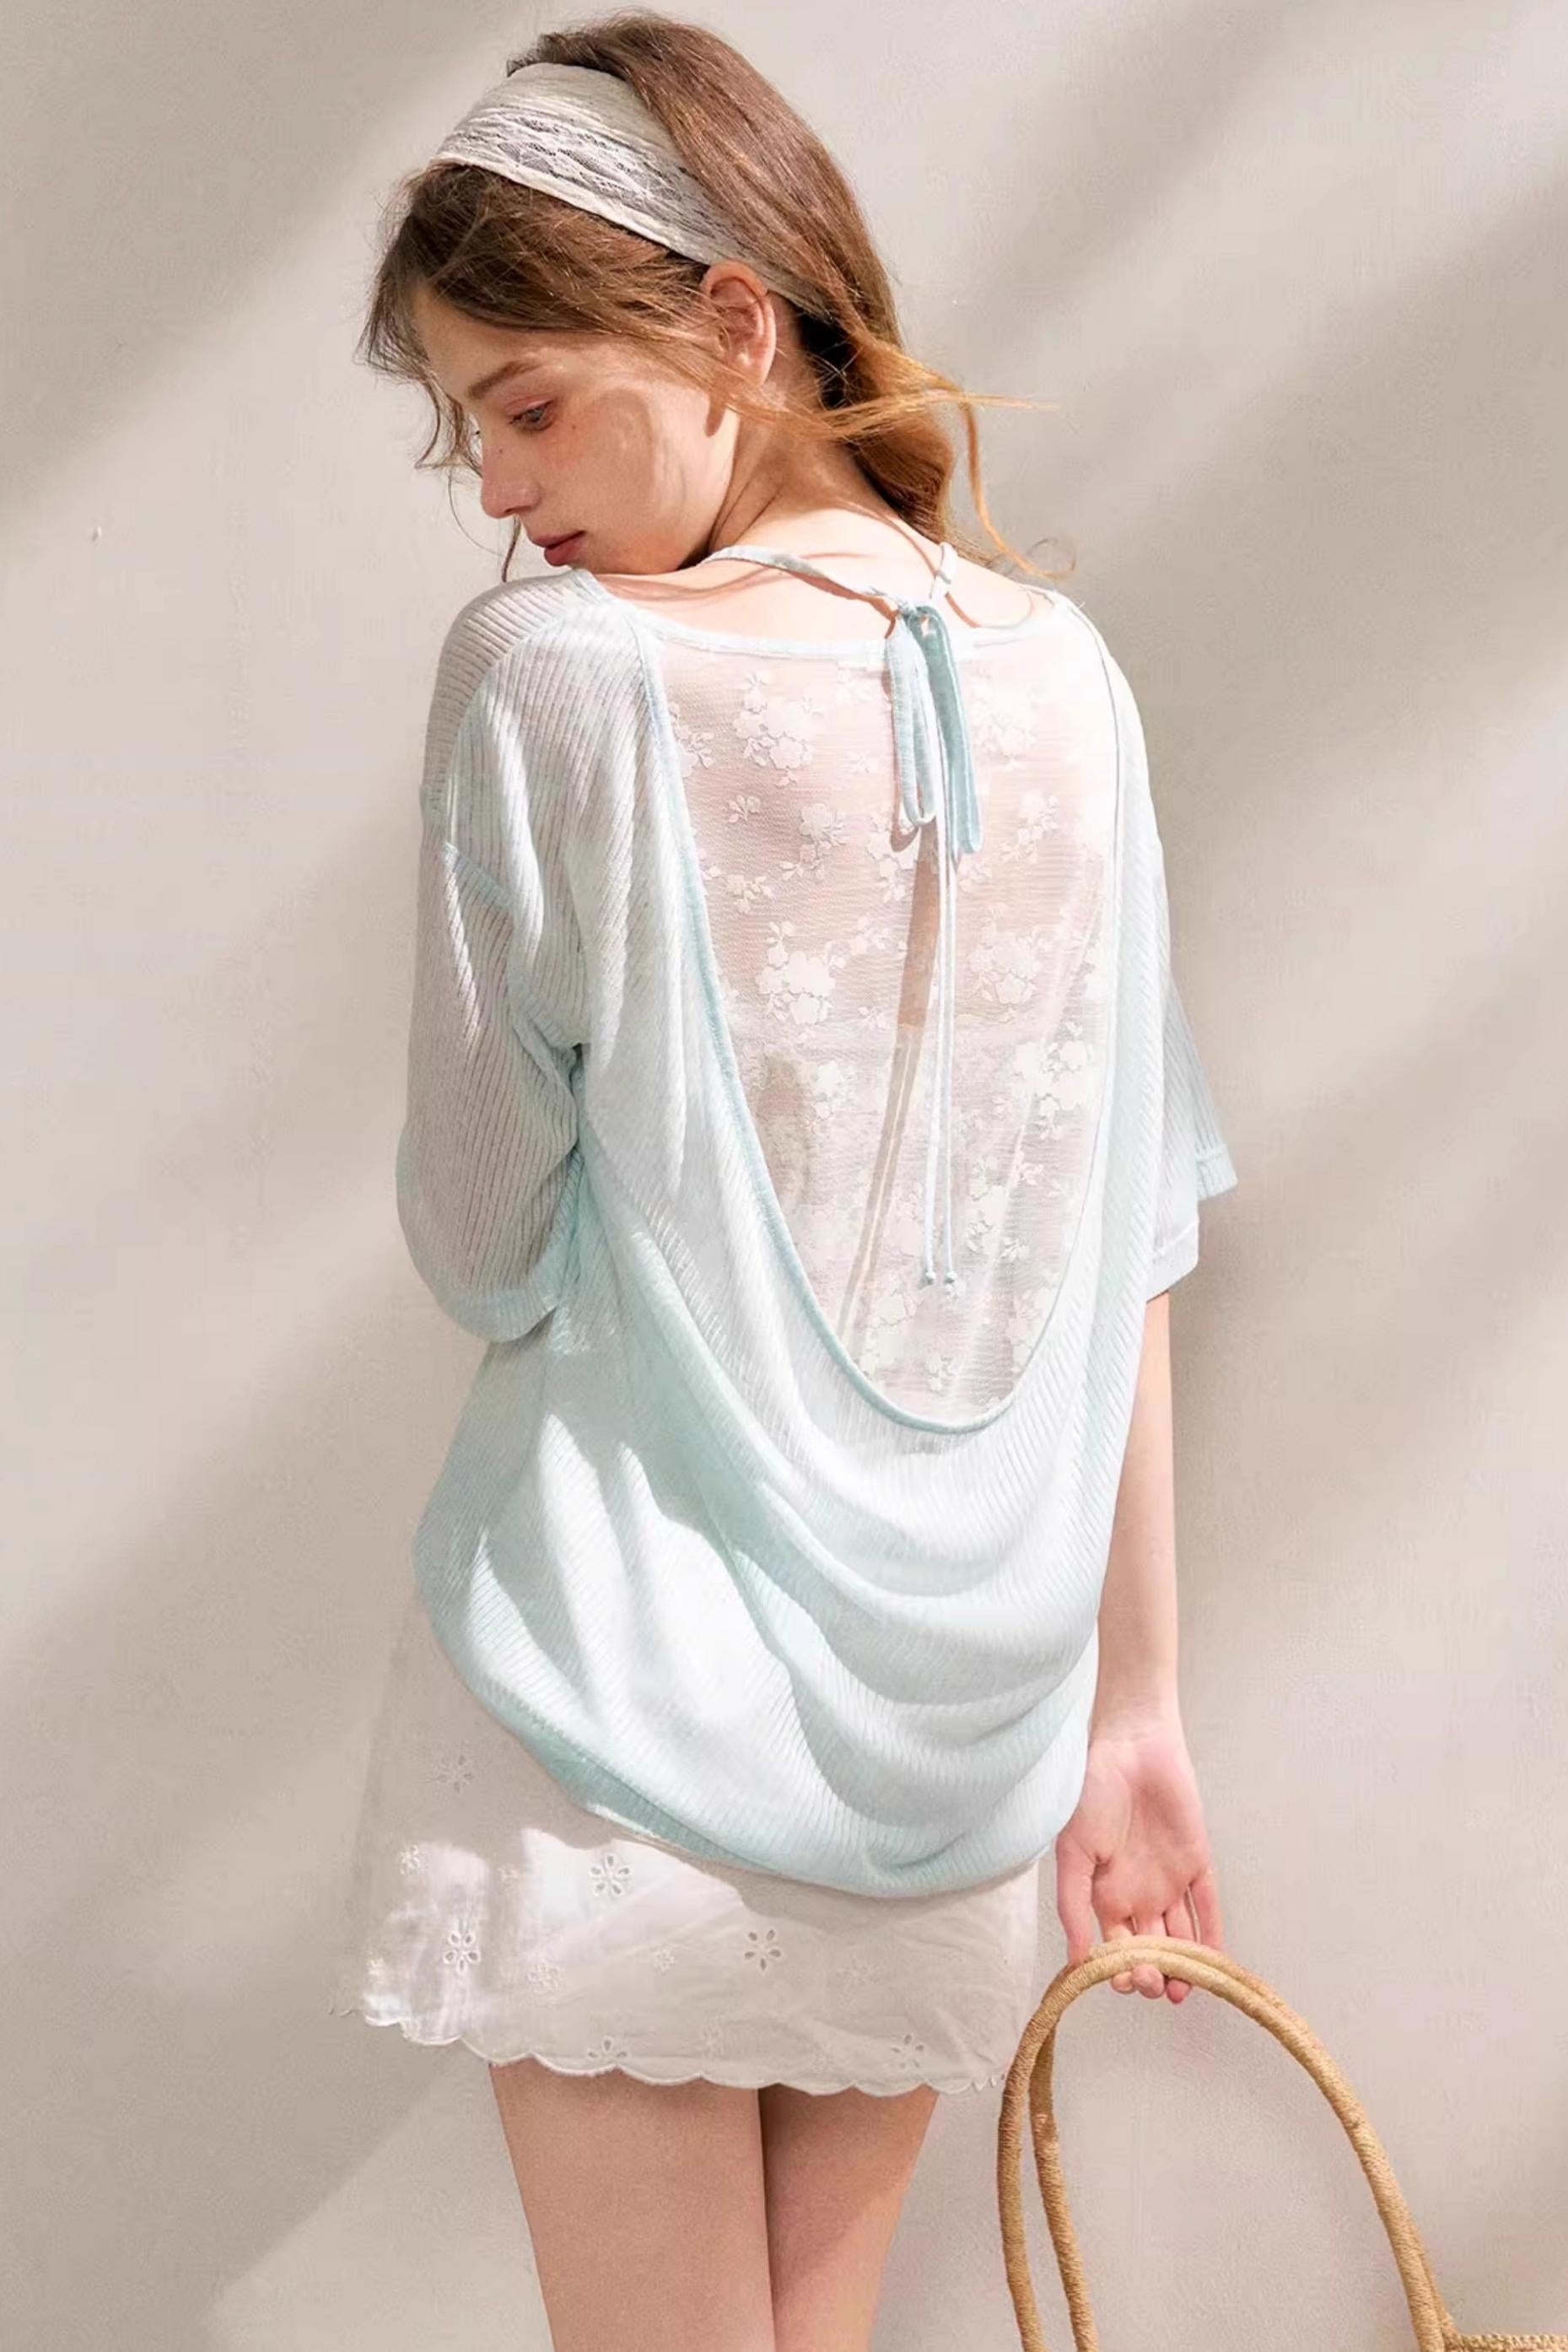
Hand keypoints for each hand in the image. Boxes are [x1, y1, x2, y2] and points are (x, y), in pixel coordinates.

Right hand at [1053, 1707, 1224, 2003]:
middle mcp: (1139, 1895)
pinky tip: (1213, 1963)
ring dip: (1183, 1966)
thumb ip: (1072, 1905)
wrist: (1131, 1747)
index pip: (1116, 1947)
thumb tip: (1077, 1961)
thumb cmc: (1092, 1794)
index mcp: (1105, 1894)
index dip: (1120, 1970)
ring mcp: (1170, 1882)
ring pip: (1180, 1937)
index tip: (1123, 1983)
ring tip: (1180, 1989)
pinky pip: (1208, 1908)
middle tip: (1153, 1984)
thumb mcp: (1071, 1851)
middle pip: (1150, 1949)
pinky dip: (1212, 1937)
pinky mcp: (1199, 1865)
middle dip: (1151, 1973)